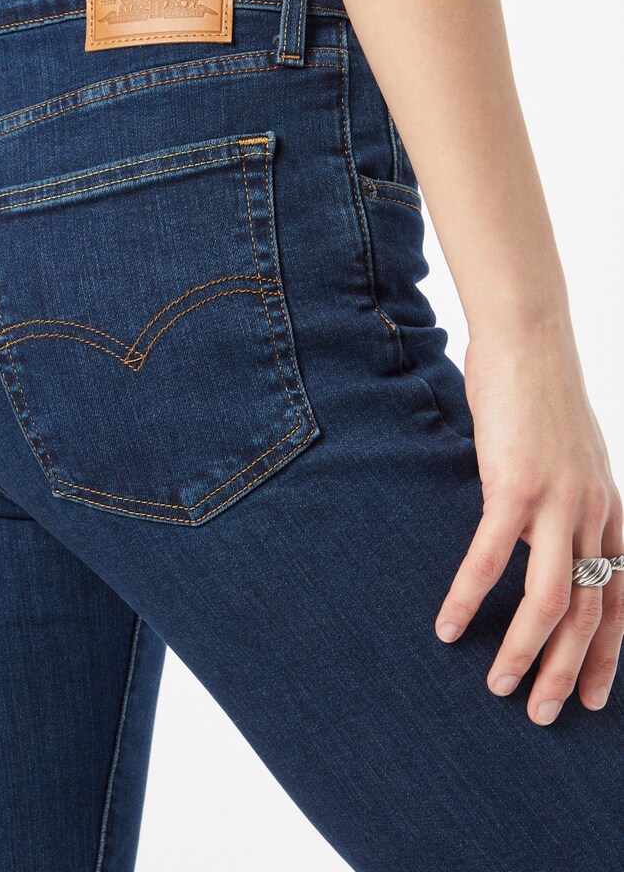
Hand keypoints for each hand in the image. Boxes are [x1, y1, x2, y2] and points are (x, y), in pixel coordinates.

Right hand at [434, 320, 623, 723]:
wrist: (530, 338)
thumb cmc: (538, 389)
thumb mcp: (567, 451)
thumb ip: (560, 493)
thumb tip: (530, 521)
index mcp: (609, 509)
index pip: (622, 600)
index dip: (611, 655)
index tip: (594, 696)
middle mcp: (592, 514)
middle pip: (592, 615)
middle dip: (568, 672)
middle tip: (544, 714)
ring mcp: (557, 502)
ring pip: (552, 601)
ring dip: (524, 652)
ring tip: (499, 687)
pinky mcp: (514, 487)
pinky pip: (491, 560)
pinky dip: (468, 599)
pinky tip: (446, 624)